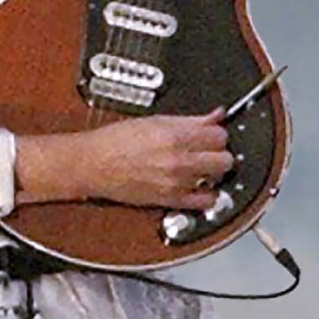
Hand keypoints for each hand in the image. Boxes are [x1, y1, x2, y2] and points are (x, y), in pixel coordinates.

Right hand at [14, 107, 230, 209]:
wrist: (93, 164)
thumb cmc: (115, 141)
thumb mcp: (154, 120)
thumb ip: (190, 120)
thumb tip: (214, 115)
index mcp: (174, 135)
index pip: (219, 134)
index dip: (218, 132)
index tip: (213, 133)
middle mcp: (178, 159)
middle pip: (225, 158)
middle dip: (220, 152)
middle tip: (210, 149)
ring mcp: (176, 182)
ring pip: (218, 178)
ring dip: (213, 171)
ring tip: (202, 166)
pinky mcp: (170, 200)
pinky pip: (204, 202)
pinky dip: (207, 195)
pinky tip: (199, 187)